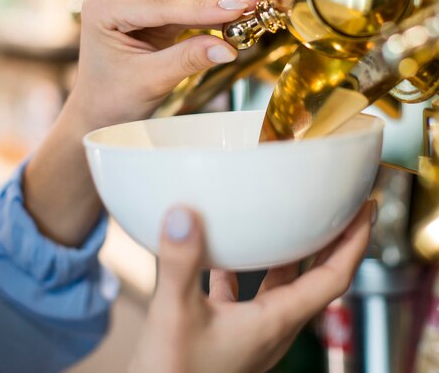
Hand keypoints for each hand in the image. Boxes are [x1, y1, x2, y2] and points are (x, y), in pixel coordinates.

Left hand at [23, 0, 252, 245]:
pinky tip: (232, 16)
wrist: (100, 111)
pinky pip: (181, 10)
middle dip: (212, 6)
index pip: (159, 5)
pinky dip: (205, 17)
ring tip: (249, 11)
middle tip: (253, 6)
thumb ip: (187, 60)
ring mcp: (129, 0)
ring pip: (180, 1)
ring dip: (213, 10)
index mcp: (102, 7)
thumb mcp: (150, 80)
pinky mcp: (146, 11)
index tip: (238, 8)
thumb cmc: (112, 99)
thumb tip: (227, 48)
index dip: (202, 8)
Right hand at [130, 200, 374, 372]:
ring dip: (291, 253)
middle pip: (316, 278)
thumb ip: (181, 264)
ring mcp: (251, 332)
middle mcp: (271, 327)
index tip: (365, 211)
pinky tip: (222, 252)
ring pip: (282, 285)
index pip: (333, 278)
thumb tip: (184, 216)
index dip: (354, 243)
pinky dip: (242, 268)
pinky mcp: (227, 334)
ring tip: (289, 220)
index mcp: (275, 322)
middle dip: (332, 241)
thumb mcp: (175, 314)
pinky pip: (245, 294)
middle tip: (341, 206)